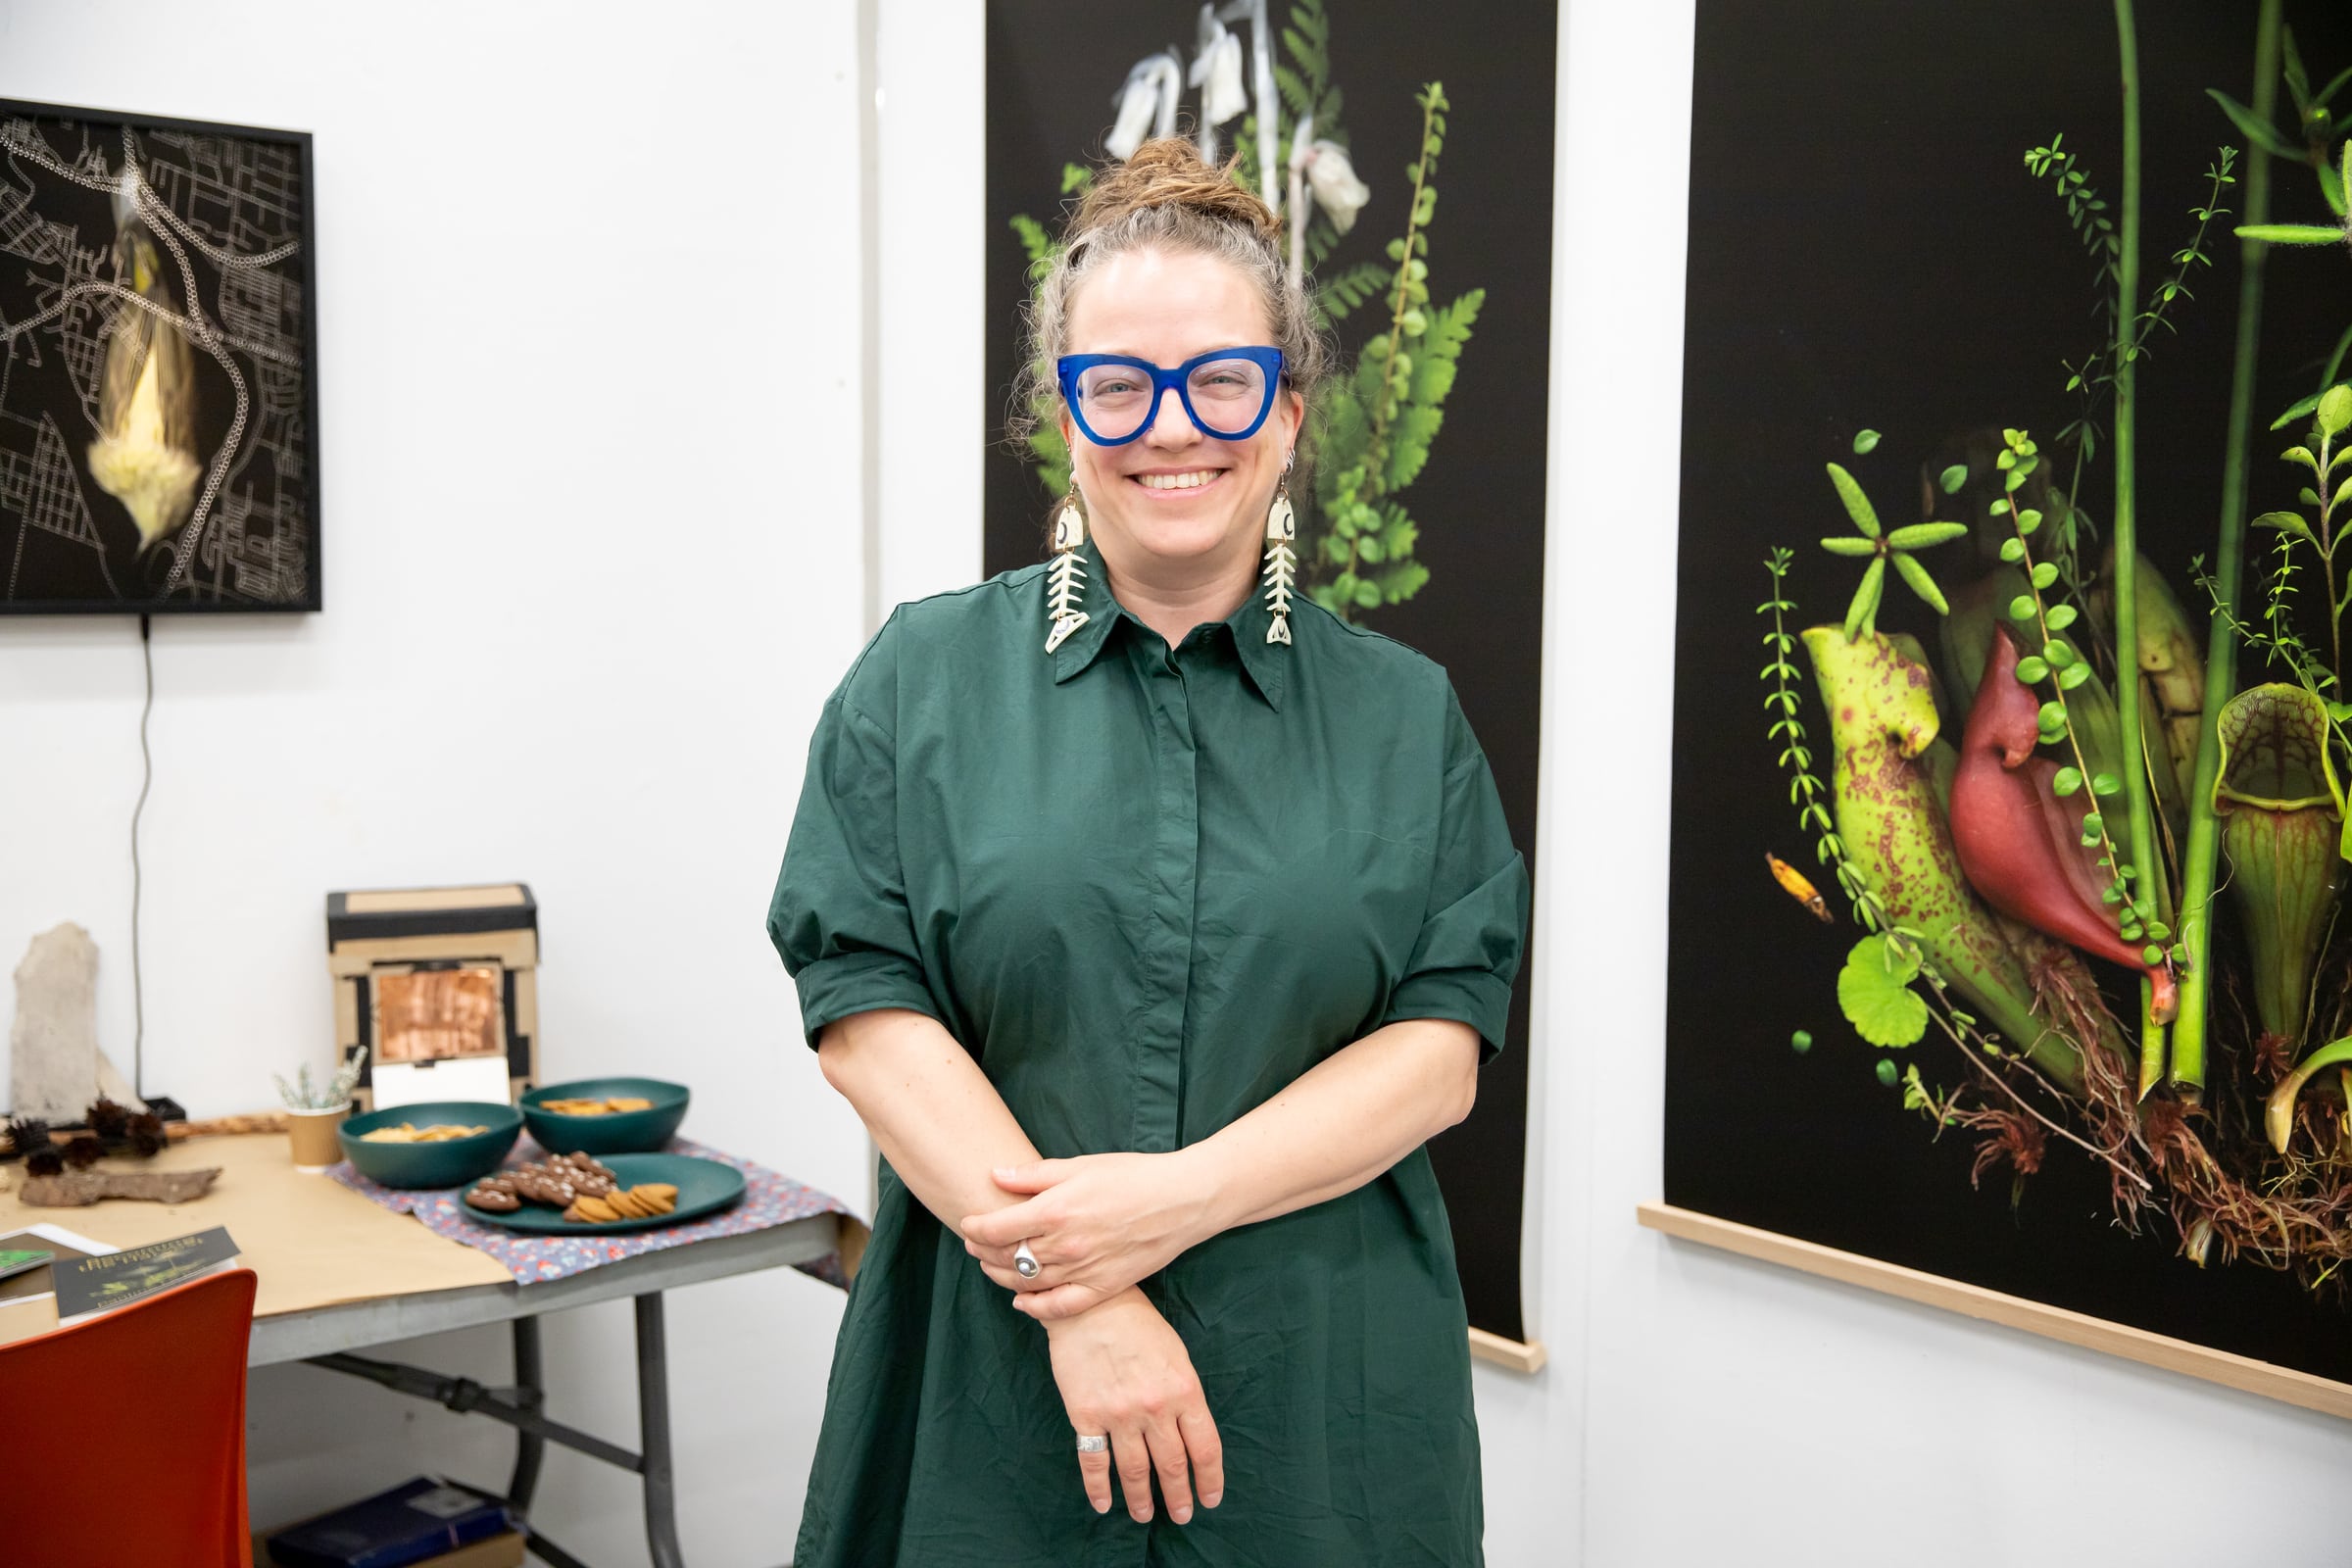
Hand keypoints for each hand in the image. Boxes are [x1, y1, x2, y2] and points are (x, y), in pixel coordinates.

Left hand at [961, 1151, 1213, 1320]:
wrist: (1182, 1200)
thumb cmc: (1133, 1175)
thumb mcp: (1080, 1165)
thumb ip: (1034, 1175)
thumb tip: (995, 1175)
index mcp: (1055, 1210)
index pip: (996, 1228)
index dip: (975, 1228)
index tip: (969, 1224)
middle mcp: (1065, 1246)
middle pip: (1007, 1257)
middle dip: (983, 1251)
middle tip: (975, 1244)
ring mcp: (1083, 1271)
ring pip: (1027, 1283)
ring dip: (1002, 1276)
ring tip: (992, 1266)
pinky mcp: (1103, 1288)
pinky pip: (1059, 1307)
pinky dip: (1035, 1308)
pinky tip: (1022, 1301)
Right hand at [1045, 1286, 1223, 1523]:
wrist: (1090, 1304)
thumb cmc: (1139, 1324)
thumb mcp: (1177, 1355)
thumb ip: (1184, 1396)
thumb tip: (1189, 1434)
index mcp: (1184, 1390)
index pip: (1205, 1448)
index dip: (1210, 1479)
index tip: (1210, 1498)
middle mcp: (1154, 1408)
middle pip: (1173, 1465)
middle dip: (1180, 1496)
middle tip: (1181, 1516)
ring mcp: (1118, 1414)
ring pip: (1135, 1471)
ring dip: (1142, 1500)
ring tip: (1145, 1515)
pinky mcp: (1085, 1415)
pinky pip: (1093, 1461)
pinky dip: (1098, 1488)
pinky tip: (1104, 1504)